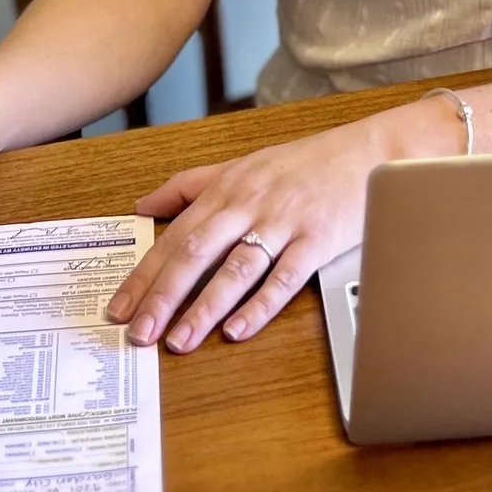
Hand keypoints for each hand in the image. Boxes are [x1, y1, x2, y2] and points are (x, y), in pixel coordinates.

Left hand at [108, 104, 453, 351]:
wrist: (372, 150)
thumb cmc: (308, 162)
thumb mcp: (243, 164)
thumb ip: (190, 186)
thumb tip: (143, 205)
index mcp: (227, 188)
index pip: (174, 236)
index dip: (144, 274)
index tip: (119, 308)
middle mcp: (250, 203)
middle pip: (196, 252)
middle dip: (163, 296)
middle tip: (138, 333)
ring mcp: (285, 222)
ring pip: (235, 269)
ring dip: (204, 308)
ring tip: (179, 341)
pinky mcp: (318, 239)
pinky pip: (285, 277)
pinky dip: (260, 306)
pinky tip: (238, 330)